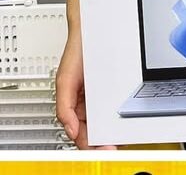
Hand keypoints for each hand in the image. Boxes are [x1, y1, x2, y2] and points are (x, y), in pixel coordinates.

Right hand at [56, 31, 119, 149]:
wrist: (90, 32)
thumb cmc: (76, 53)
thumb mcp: (64, 80)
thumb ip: (64, 107)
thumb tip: (71, 130)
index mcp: (73, 104)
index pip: (80, 132)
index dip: (89, 144)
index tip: (98, 151)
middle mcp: (87, 103)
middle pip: (93, 130)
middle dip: (101, 142)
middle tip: (112, 149)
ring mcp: (99, 97)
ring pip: (105, 122)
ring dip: (111, 132)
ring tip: (119, 140)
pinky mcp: (112, 90)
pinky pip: (114, 108)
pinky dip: (117, 118)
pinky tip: (122, 124)